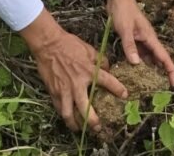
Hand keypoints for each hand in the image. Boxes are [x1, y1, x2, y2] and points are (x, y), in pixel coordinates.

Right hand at [24, 12, 127, 132]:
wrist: (49, 44)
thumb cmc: (69, 44)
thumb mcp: (88, 49)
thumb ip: (100, 60)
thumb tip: (108, 69)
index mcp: (88, 71)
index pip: (107, 81)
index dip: (117, 89)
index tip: (125, 96)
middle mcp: (77, 83)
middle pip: (86, 108)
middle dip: (93, 121)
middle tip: (98, 127)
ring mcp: (64, 90)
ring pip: (69, 114)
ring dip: (75, 124)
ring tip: (81, 129)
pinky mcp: (54, 92)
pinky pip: (59, 108)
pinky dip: (65, 116)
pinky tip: (69, 119)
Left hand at [106, 0, 173, 87]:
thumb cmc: (123, 10)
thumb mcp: (125, 29)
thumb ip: (130, 46)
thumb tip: (136, 64)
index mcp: (150, 37)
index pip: (164, 57)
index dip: (170, 70)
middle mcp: (148, 40)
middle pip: (158, 59)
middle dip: (162, 74)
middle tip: (160, 90)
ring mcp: (141, 40)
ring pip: (148, 58)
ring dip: (149, 70)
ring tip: (147, 86)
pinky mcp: (133, 39)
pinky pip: (138, 54)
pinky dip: (138, 63)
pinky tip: (133, 71)